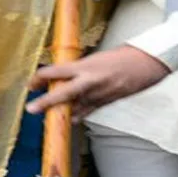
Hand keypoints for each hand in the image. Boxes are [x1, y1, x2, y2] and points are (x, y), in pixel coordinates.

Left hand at [26, 45, 170, 118]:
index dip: (40, 77)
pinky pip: (87, 112)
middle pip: (62, 94)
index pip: (56, 71)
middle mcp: (90, 81)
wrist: (146, 64)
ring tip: (46, 115)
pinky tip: (69, 119)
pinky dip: (76, 116)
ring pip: (74, 107)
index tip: (31, 83)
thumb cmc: (120, 57)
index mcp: (86, 66)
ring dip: (59, 111)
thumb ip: (76, 68)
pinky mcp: (106, 102)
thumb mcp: (94, 58)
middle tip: (31, 108)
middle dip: (45, 102)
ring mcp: (98, 94)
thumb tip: (57, 76)